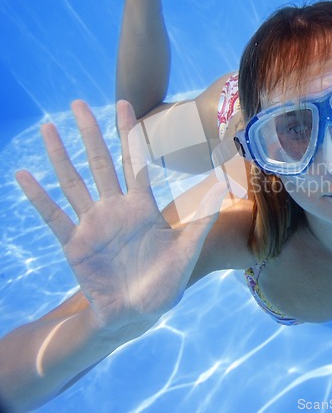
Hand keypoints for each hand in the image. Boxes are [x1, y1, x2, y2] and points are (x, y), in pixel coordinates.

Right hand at [16, 100, 226, 334]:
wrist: (136, 314)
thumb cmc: (164, 283)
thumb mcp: (186, 250)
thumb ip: (202, 218)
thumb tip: (220, 186)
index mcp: (142, 206)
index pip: (133, 161)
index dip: (129, 133)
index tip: (124, 104)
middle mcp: (115, 209)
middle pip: (99, 163)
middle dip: (90, 134)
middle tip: (77, 104)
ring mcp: (92, 224)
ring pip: (73, 182)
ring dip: (60, 156)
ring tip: (48, 128)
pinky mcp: (74, 244)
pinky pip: (53, 216)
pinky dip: (39, 197)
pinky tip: (23, 175)